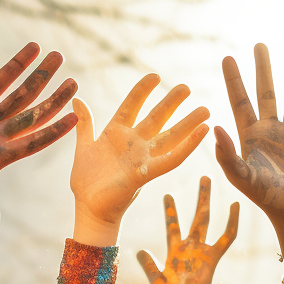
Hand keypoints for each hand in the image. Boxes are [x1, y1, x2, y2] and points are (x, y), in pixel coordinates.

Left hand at [70, 74, 208, 245]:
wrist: (88, 208)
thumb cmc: (86, 182)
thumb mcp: (84, 147)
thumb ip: (85, 124)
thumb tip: (78, 99)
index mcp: (117, 134)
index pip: (132, 105)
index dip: (142, 90)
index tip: (155, 75)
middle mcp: (133, 144)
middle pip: (157, 118)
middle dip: (172, 103)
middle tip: (187, 87)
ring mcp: (141, 158)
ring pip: (170, 137)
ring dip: (188, 124)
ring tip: (205, 111)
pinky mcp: (144, 173)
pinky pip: (171, 159)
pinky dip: (187, 147)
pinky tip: (202, 133)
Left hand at [137, 177, 238, 283]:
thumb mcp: (156, 282)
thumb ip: (149, 265)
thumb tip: (139, 250)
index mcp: (175, 254)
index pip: (173, 226)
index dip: (171, 211)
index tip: (168, 193)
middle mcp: (189, 250)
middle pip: (195, 218)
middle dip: (199, 198)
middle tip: (204, 176)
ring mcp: (200, 254)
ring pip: (206, 222)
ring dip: (207, 201)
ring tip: (208, 180)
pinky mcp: (211, 261)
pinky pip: (225, 239)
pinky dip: (231, 223)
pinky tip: (235, 206)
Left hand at [216, 45, 283, 218]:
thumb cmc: (265, 198)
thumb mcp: (243, 178)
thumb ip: (228, 156)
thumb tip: (215, 129)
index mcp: (251, 137)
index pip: (240, 102)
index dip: (234, 80)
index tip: (227, 57)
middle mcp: (270, 132)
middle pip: (265, 93)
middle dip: (263, 69)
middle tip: (260, 44)